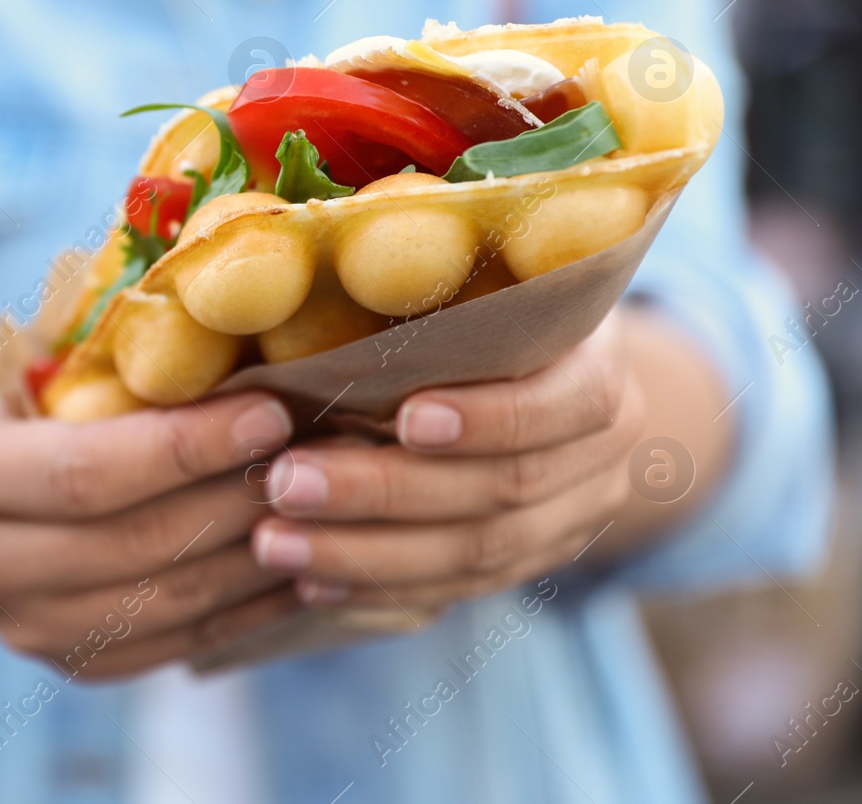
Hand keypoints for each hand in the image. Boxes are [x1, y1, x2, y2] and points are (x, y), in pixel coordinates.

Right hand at [0, 389, 300, 678]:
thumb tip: (241, 346)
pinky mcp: (75, 666)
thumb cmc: (30, 411)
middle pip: (134, 543)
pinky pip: (183, 643)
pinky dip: (253, 607)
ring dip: (259, 556)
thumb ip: (115, 366)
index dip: (184, 448)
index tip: (269, 414)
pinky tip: (305, 567)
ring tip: (324, 511)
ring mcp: (24, 629)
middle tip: (313, 460)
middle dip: (235, 499)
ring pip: (169, 601)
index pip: (85, 471)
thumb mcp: (43, 371)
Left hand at [251, 313, 643, 611]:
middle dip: (384, 492)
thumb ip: (429, 297)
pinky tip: (310, 584)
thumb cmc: (484, 305)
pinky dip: (379, 590)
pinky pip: (455, 593)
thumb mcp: (479, 283)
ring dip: (365, 555)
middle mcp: (602, 458)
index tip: (404, 417)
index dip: (489, 417)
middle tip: (285, 483)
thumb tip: (310, 285)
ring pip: (475, 556)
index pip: (566, 404)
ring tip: (275, 542)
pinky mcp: (526, 567)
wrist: (546, 378)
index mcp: (599, 370)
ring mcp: (569, 524)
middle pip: (501, 490)